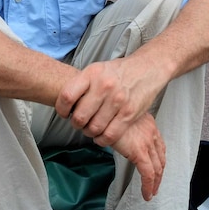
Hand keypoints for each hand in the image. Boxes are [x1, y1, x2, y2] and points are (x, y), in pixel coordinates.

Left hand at [55, 59, 167, 198]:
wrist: (147, 69)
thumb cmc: (118, 72)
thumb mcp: (97, 69)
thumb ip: (82, 84)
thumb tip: (66, 104)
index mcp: (92, 73)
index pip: (67, 95)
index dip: (61, 109)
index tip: (64, 113)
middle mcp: (104, 86)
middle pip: (80, 116)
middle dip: (76, 124)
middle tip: (79, 123)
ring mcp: (117, 100)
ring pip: (94, 128)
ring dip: (89, 132)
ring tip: (90, 129)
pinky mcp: (129, 113)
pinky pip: (110, 135)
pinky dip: (102, 140)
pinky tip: (101, 136)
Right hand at [109, 112, 166, 199]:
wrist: (104, 110)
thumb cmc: (107, 112)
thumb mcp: (120, 117)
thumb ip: (124, 126)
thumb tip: (119, 134)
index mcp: (148, 123)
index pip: (158, 144)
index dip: (159, 158)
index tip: (156, 167)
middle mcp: (151, 132)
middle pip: (160, 157)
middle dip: (159, 172)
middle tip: (156, 184)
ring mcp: (147, 142)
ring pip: (157, 167)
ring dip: (156, 182)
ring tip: (151, 192)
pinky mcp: (139, 152)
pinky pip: (148, 174)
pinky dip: (148, 185)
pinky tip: (146, 193)